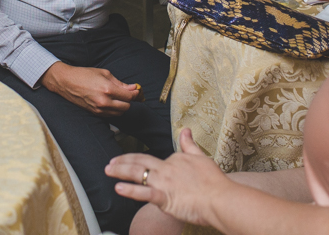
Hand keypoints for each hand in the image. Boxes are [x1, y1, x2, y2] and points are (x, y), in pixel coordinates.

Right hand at [40, 62, 139, 116]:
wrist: (66, 82)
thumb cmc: (84, 75)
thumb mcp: (104, 74)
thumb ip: (120, 83)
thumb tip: (132, 88)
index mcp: (108, 89)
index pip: (129, 96)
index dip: (135, 93)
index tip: (136, 91)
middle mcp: (104, 101)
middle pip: (126, 107)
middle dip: (129, 100)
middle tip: (127, 93)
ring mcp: (99, 109)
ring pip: (119, 113)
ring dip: (122, 106)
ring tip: (118, 97)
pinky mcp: (95, 113)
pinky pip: (110, 115)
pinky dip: (114, 110)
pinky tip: (111, 102)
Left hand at [105, 128, 232, 226]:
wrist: (221, 198)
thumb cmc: (213, 181)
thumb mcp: (201, 157)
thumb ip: (189, 144)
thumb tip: (185, 129)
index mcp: (175, 159)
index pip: (155, 159)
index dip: (142, 162)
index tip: (133, 164)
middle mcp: (166, 169)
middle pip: (140, 161)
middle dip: (122, 161)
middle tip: (109, 162)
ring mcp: (164, 183)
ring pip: (137, 173)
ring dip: (120, 171)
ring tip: (108, 170)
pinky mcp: (165, 198)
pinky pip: (144, 193)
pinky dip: (130, 190)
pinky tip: (118, 188)